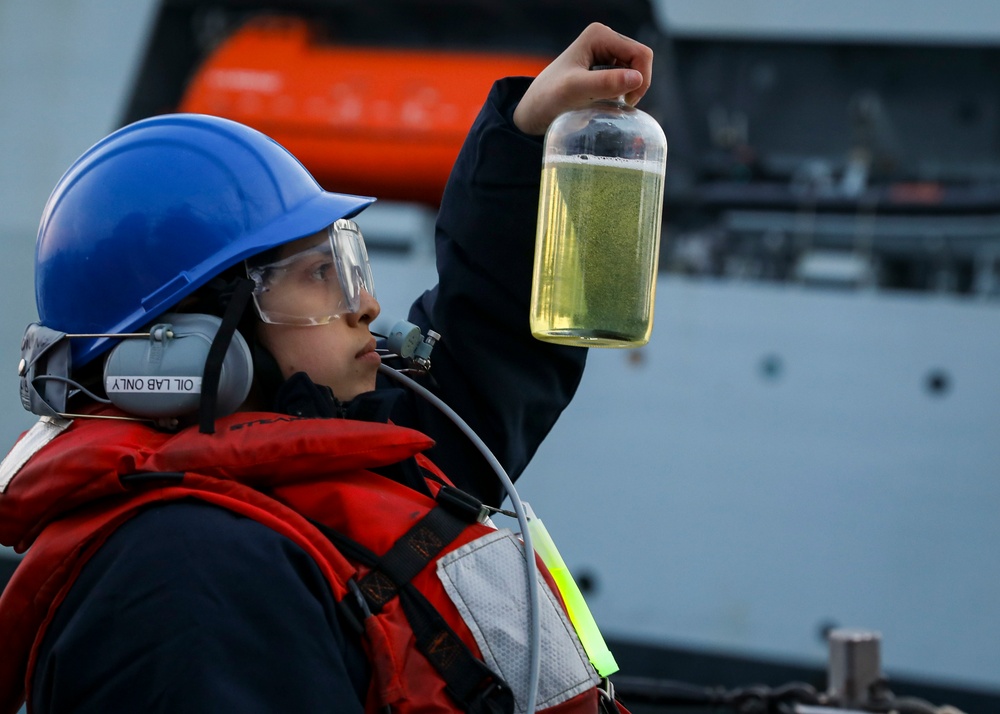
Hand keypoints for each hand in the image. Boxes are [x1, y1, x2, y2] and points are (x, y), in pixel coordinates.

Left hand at [513, 23, 653, 135]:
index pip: (641, 54)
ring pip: (635, 72)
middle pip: (641, 62)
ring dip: (627, 90)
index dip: (641, 79)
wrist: (533, 110)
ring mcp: (604, 53)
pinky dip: (622, 93)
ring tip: (606, 102)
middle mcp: (604, 39)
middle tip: (616, 104)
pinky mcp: (603, 68)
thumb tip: (637, 78)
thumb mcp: (576, 91)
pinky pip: (626, 79)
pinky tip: (605, 102)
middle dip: (634, 85)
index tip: (626, 101)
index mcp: (600, 35)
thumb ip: (604, 83)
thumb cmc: (548, 98)